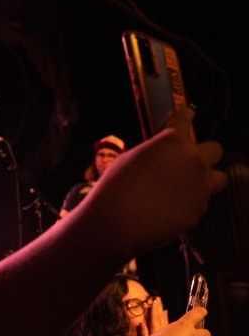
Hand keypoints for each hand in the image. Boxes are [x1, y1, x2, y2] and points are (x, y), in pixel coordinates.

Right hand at [81, 107, 226, 256]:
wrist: (117, 219)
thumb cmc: (115, 188)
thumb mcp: (129, 159)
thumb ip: (152, 153)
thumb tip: (158, 157)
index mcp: (171, 141)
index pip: (185, 118)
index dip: (184, 117)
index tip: (186, 116)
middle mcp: (192, 159)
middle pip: (214, 149)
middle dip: (202, 155)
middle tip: (187, 163)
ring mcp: (200, 185)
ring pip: (219, 178)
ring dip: (206, 180)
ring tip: (188, 188)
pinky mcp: (200, 209)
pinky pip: (202, 203)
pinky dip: (190, 204)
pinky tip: (171, 208)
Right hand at [135, 296, 168, 335]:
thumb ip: (143, 333)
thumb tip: (140, 322)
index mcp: (156, 332)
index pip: (154, 318)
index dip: (154, 309)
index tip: (154, 300)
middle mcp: (163, 333)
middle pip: (161, 318)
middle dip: (159, 309)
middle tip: (158, 300)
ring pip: (167, 323)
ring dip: (164, 315)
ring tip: (163, 308)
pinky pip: (172, 330)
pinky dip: (169, 323)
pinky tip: (168, 319)